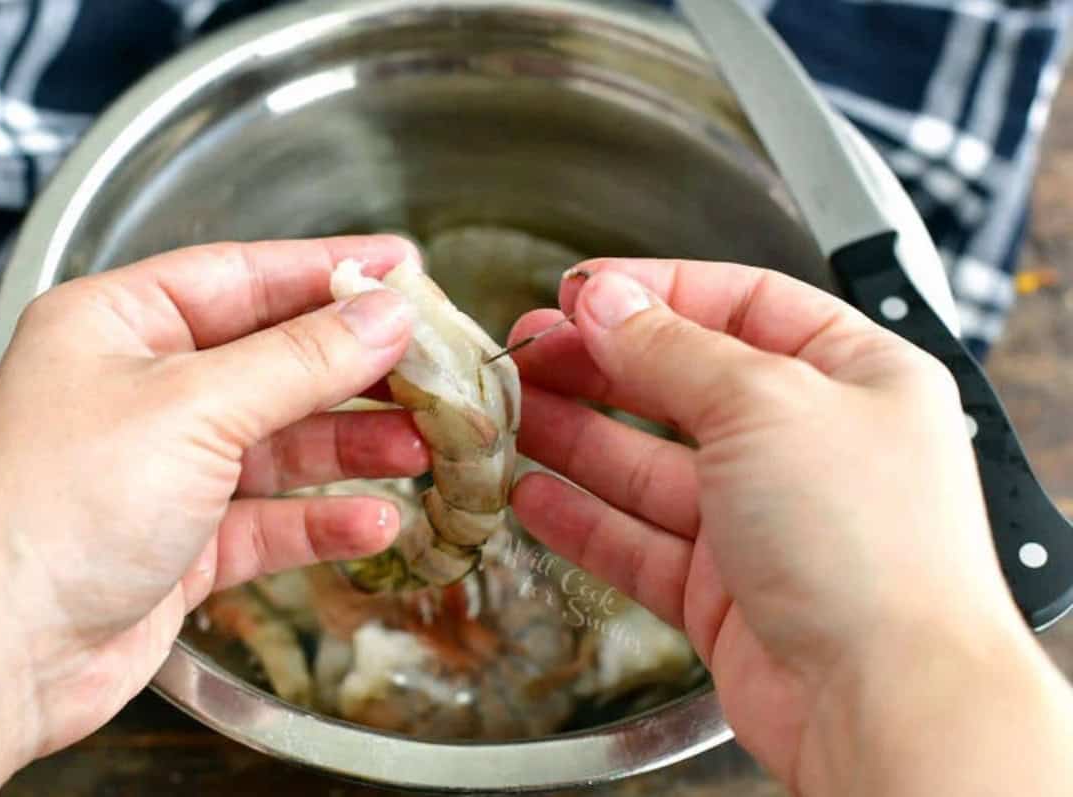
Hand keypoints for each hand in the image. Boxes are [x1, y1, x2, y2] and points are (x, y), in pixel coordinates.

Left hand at [0, 236, 428, 793]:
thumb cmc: (65, 504)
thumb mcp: (194, 408)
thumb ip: (301, 360)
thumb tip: (388, 312)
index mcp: (121, 325)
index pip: (244, 276)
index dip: (330, 270)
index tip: (408, 267)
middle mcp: (144, 389)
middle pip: (274, 361)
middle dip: (356, 368)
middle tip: (436, 367)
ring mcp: (166, 468)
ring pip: (282, 443)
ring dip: (353, 445)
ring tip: (426, 445)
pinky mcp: (185, 541)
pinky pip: (271, 518)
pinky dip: (323, 520)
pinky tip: (377, 524)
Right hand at [508, 260, 1072, 795]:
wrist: (885, 700)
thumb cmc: (869, 544)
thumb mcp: (765, 403)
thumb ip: (674, 349)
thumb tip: (608, 302)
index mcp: (854, 376)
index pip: (744, 304)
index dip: (658, 292)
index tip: (583, 291)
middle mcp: (810, 446)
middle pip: (685, 385)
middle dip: (603, 364)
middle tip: (529, 349)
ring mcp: (764, 522)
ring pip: (649, 467)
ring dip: (577, 437)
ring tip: (512, 411)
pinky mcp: (723, 593)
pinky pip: (639, 541)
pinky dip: (584, 518)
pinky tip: (534, 493)